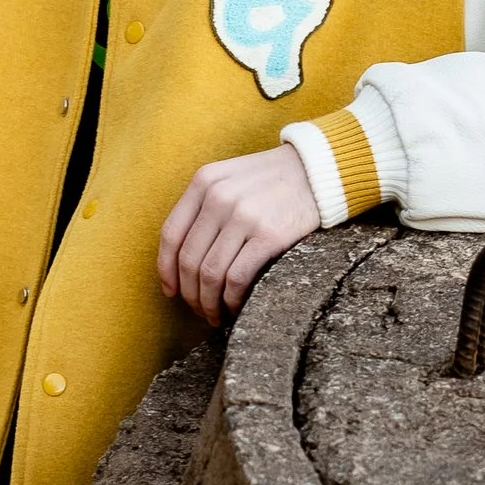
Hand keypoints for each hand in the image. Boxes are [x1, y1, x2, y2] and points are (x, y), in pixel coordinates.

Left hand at [156, 143, 321, 325]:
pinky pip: (237, 278)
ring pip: (210, 274)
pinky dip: (231, 300)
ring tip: (215, 314)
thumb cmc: (272, 181)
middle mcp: (218, 197)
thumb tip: (181, 258)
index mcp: (203, 182)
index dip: (166, 269)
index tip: (171, 291)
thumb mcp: (230, 178)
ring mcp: (243, 216)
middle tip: (199, 310)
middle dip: (190, 294)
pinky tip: (236, 308)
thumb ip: (204, 204)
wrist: (318, 170)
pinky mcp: (268, 236)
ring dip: (209, 303)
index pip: (170, 234)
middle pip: (189, 260)